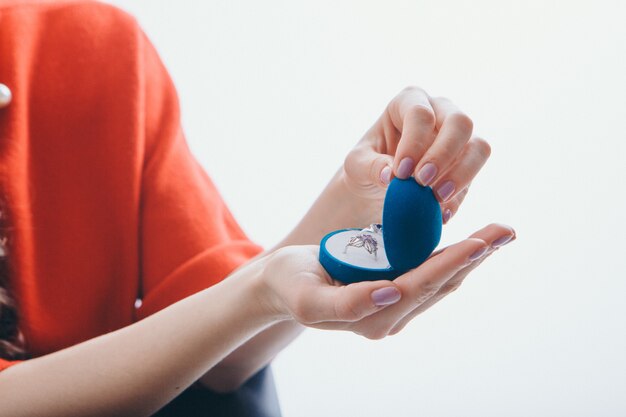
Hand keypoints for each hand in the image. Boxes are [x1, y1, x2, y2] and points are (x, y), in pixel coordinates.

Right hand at [261, 223, 514, 338]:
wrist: (279, 287)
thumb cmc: (289, 286)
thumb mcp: (307, 297)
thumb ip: (347, 304)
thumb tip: (392, 293)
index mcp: (373, 318)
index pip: (419, 286)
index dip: (450, 262)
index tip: (479, 241)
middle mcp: (391, 315)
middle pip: (441, 283)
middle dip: (475, 256)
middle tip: (506, 230)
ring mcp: (395, 306)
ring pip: (441, 279)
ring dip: (471, 255)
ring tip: (499, 232)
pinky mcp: (394, 293)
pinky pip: (430, 274)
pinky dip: (453, 256)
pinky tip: (471, 242)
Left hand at [342, 86, 490, 224]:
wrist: (376, 188)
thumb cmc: (367, 166)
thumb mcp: (356, 166)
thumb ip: (370, 166)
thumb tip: (389, 174)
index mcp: (408, 102)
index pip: (420, 114)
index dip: (414, 143)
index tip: (400, 173)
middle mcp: (440, 112)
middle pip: (460, 122)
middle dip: (443, 154)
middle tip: (422, 182)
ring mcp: (458, 139)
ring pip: (479, 147)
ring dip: (461, 174)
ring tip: (437, 198)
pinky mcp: (466, 166)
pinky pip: (473, 179)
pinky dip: (458, 198)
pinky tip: (440, 214)